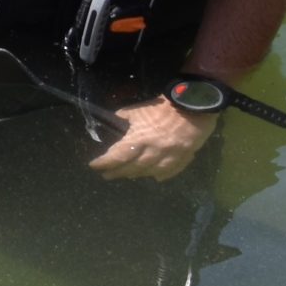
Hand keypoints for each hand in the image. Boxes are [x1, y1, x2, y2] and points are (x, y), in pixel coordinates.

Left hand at [91, 96, 216, 180]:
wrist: (191, 108)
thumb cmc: (161, 108)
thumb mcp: (137, 110)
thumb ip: (124, 117)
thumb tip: (114, 119)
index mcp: (140, 139)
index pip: (118, 155)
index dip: (105, 162)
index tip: (94, 166)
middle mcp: (153, 152)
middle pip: (132, 167)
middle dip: (117, 172)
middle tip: (106, 175)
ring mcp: (169, 157)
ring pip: (149, 172)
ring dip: (136, 174)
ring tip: (126, 175)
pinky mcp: (182, 158)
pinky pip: (169, 171)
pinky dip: (160, 174)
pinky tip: (154, 177)